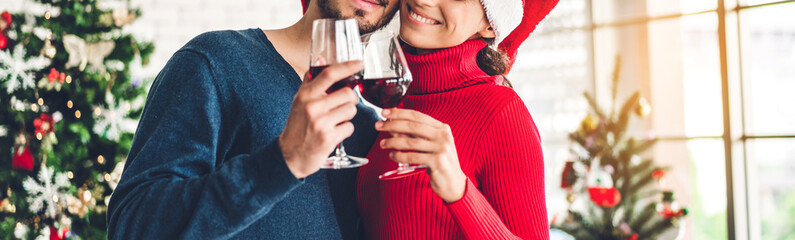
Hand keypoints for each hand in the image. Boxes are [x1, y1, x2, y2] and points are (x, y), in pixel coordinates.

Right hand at [279, 61, 361, 178]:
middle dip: (349, 101)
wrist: (289, 155)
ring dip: (347, 116)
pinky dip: (345, 130)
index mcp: (306, 95)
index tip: (359, 63)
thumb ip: (310, 80)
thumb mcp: (299, 101)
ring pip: (351, 110)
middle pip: (348, 94)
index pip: (329, 74)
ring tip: (334, 121)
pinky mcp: (328, 138)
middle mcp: (312, 106)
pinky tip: (334, 133)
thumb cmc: (297, 126)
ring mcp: (321, 122)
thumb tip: (321, 59)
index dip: (348, 66)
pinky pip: (349, 127)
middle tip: (341, 107)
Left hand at [375, 108, 466, 202]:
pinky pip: (412, 156)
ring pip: (411, 142)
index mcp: (441, 128)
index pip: (417, 115)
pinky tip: (392, 156)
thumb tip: (392, 127)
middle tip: (378, 126)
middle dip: (392, 125)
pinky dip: (399, 156)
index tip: (385, 112)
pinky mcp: (438, 161)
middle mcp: (443, 135)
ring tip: (383, 144)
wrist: (454, 183)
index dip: (399, 113)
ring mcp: (441, 148)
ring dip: (393, 142)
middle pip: (412, 126)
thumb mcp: (429, 145)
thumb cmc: (439, 163)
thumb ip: (413, 136)